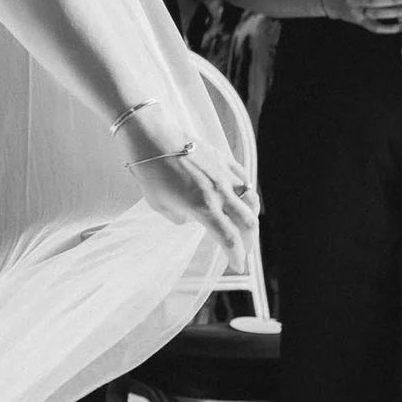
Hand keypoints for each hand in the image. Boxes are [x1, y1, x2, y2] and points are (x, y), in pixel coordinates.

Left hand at [128, 144, 259, 253]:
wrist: (149, 135)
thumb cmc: (149, 171)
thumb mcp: (159, 204)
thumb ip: (180, 217)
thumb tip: (191, 219)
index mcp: (202, 207)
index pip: (229, 238)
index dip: (237, 256)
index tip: (237, 266)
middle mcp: (219, 191)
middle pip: (248, 222)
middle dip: (249, 241)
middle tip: (244, 250)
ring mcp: (223, 173)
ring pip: (251, 200)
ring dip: (251, 217)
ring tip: (245, 226)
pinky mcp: (223, 158)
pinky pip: (244, 178)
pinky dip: (247, 192)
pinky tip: (243, 198)